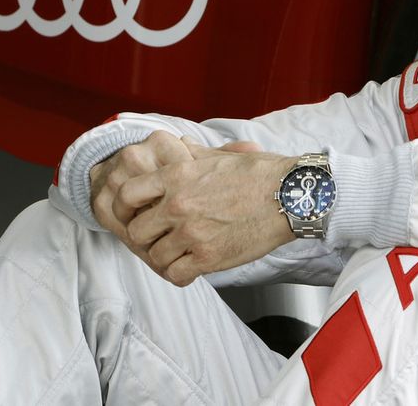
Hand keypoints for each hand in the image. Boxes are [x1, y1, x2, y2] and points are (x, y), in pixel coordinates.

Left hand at [90, 131, 296, 285]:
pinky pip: (176, 274)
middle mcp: (179, 204)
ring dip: (166, 256)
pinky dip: (181, 273)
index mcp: (178, 176)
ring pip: (155, 256)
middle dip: (146, 236)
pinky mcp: (209, 257)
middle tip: (160, 237)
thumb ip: (194, 153)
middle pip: (136, 231)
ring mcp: (192, 233)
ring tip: (180, 253)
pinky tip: (192, 266)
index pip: (127, 194)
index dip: (126, 207)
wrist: (291, 196)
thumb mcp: (222, 155)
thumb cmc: (262, 173)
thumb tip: (180, 143)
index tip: (134, 214)